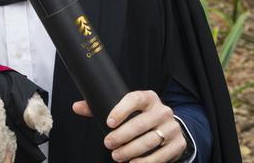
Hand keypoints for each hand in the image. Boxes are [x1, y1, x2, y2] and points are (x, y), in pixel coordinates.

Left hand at [72, 90, 186, 161]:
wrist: (168, 126)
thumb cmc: (139, 116)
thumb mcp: (124, 108)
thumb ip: (100, 107)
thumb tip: (76, 107)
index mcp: (148, 97)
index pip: (134, 99)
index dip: (120, 110)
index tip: (108, 122)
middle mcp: (162, 110)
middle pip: (141, 124)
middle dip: (122, 136)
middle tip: (108, 144)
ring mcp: (172, 127)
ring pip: (150, 141)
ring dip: (131, 151)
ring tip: (117, 156)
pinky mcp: (178, 143)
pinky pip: (161, 155)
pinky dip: (145, 162)